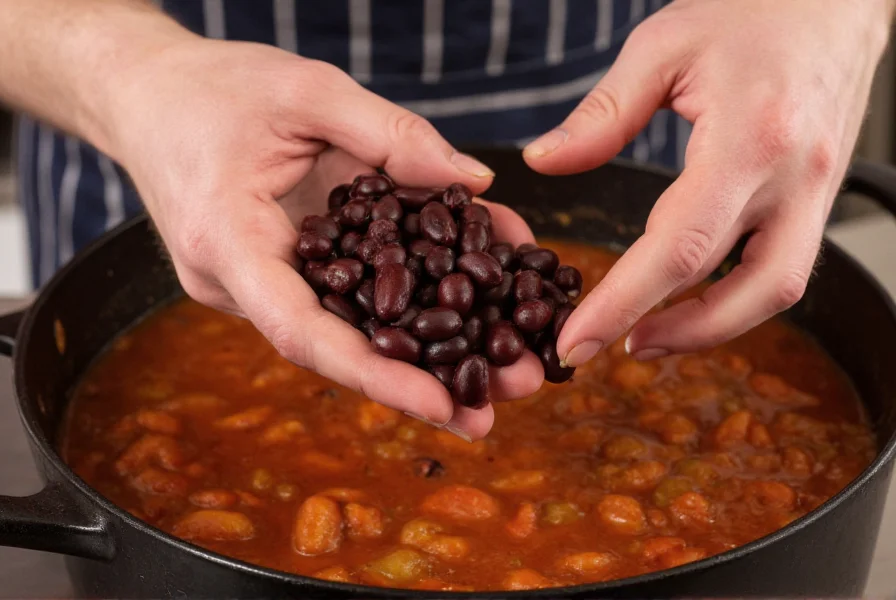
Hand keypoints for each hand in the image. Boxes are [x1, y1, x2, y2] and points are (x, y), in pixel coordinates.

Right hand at [106, 38, 541, 439]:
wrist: (149, 95)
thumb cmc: (214, 87)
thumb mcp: (306, 90)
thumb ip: (391, 134)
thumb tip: (474, 185)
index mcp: (228, 242)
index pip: (301, 330)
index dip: (374, 375)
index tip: (443, 404)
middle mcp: (238, 283)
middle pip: (338, 347)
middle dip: (427, 378)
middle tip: (512, 395)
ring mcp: (255, 285)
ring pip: (348, 329)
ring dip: (430, 351)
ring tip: (510, 367)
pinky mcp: (276, 274)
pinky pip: (344, 298)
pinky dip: (405, 306)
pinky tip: (473, 309)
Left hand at [524, 0, 893, 365]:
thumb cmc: (750, 9)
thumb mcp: (661, 48)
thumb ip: (601, 115)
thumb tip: (544, 163)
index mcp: (749, 137)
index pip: (681, 247)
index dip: (624, 303)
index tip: (577, 340)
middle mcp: (794, 176)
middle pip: (746, 289)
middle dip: (676, 335)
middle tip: (611, 350)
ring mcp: (817, 191)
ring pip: (777, 290)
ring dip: (712, 326)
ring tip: (647, 334)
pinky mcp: (818, 196)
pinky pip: (782, 266)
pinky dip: (734, 296)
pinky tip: (690, 299)